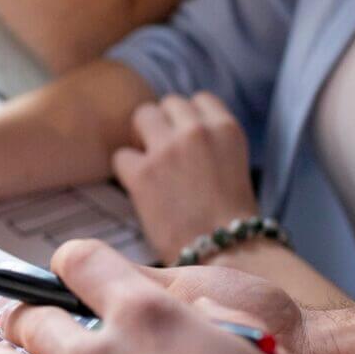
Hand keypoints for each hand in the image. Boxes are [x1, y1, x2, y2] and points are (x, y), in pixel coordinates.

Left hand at [112, 93, 257, 261]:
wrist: (227, 253)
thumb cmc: (231, 219)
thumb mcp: (233, 164)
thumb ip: (209, 142)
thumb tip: (177, 131)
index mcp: (226, 128)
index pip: (199, 100)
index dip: (188, 119)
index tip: (186, 139)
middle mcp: (197, 130)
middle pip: (168, 104)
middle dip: (164, 125)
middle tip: (165, 154)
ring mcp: (168, 149)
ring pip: (142, 115)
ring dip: (142, 137)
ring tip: (150, 165)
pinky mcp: (143, 173)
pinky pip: (121, 155)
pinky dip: (127, 171)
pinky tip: (140, 188)